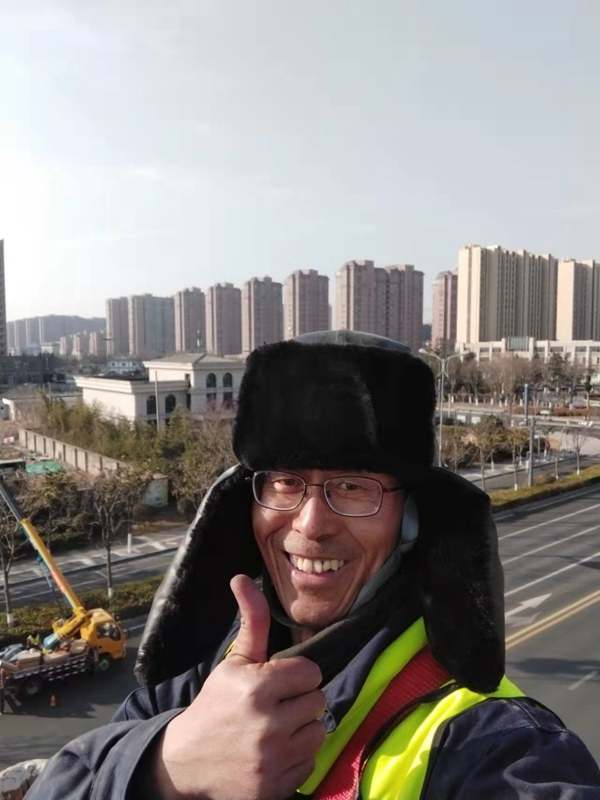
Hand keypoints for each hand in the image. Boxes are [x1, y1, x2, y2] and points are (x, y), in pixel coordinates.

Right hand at [152, 574, 325, 799]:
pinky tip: (274, 753)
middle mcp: (267, 724)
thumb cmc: (215, 705)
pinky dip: (297, 757)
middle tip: (276, 707)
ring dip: (302, 730)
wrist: (186, 762)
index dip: (296, 676)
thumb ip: (251, 621)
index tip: (280, 682)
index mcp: (257, 687)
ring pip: (318, 732)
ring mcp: (272, 760)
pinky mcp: (275, 787)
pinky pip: (310, 762)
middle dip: (299, 701)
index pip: (311, 673)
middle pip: (317, 702)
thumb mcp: (234, 662)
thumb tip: (243, 578)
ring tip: (277, 729)